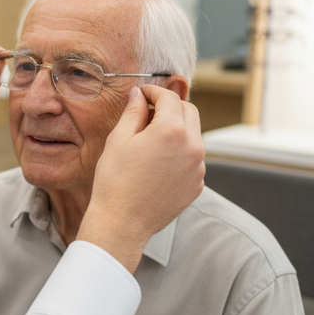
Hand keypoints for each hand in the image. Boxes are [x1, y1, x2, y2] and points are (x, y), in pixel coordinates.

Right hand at [78, 83, 203, 271]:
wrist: (122, 223)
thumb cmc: (115, 181)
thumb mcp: (118, 140)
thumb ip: (133, 112)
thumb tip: (139, 94)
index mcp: (171, 131)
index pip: (169, 97)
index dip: (154, 91)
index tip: (142, 93)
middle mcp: (192, 146)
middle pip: (189, 111)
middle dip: (170, 106)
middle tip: (148, 111)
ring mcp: (198, 167)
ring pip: (193, 135)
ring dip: (177, 129)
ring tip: (151, 139)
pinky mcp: (197, 184)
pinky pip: (192, 158)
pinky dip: (180, 152)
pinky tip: (157, 162)